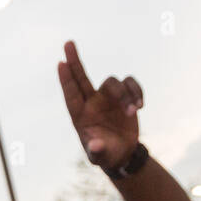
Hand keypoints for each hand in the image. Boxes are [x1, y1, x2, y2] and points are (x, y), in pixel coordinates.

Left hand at [57, 41, 141, 171]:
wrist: (123, 154)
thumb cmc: (107, 155)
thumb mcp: (101, 157)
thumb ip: (97, 151)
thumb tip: (95, 146)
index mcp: (80, 116)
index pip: (71, 94)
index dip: (66, 80)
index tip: (60, 63)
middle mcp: (92, 103)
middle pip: (81, 77)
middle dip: (74, 60)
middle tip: (67, 43)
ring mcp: (107, 98)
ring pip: (114, 82)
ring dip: (125, 95)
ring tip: (133, 112)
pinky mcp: (123, 96)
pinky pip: (130, 84)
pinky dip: (136, 92)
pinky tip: (140, 106)